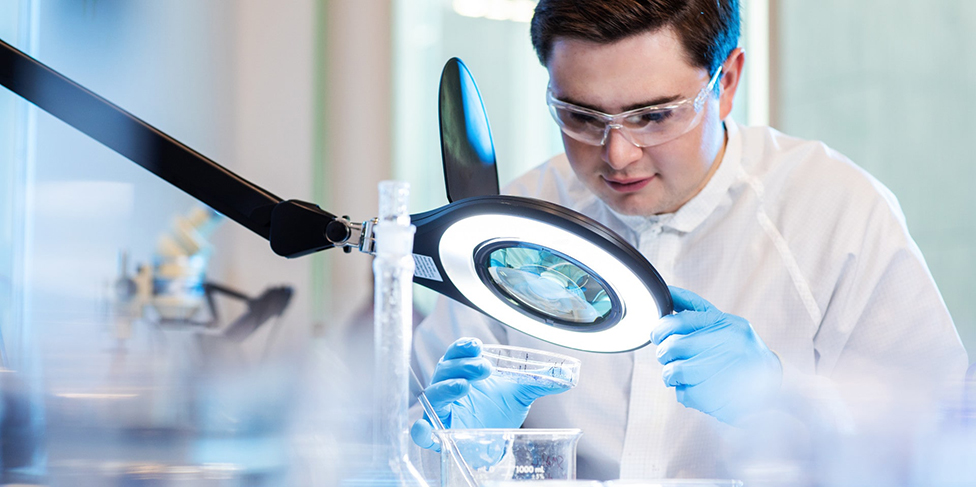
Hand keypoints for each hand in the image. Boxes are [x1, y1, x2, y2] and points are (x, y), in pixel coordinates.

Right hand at [410, 337, 570, 450]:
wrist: (495, 443)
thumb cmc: (498, 410)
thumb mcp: (519, 393)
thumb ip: (540, 382)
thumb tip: (569, 376)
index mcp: (464, 371)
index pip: (456, 353)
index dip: (462, 347)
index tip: (476, 346)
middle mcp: (449, 387)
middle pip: (445, 370)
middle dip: (463, 365)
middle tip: (484, 367)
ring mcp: (442, 410)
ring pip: (433, 395)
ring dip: (446, 387)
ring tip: (465, 386)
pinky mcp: (437, 433)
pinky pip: (421, 430)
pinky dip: (421, 428)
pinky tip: (429, 427)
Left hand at [651, 286, 781, 423]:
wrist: (772, 384)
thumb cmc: (741, 351)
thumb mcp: (725, 323)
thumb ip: (695, 310)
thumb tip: (667, 293)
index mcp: (724, 324)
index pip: (678, 320)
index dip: (661, 328)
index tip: (657, 335)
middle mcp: (723, 345)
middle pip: (672, 346)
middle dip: (665, 353)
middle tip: (670, 356)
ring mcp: (718, 371)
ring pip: (672, 371)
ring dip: (672, 374)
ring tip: (684, 374)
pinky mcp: (713, 396)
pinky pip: (682, 393)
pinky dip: (685, 392)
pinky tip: (699, 388)